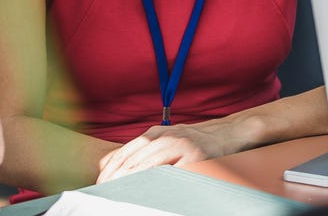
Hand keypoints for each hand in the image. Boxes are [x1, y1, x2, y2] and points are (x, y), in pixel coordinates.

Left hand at [96, 119, 244, 183]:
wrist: (229, 133)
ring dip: (133, 181)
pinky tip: (150, 192)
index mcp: (156, 133)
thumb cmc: (194, 142)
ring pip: (150, 166)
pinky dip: (159, 183)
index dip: (110, 170)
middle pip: (134, 160)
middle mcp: (166, 137)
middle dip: (117, 178)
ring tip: (120, 195)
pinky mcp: (197, 158)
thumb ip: (140, 150)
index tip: (99, 185)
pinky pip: (174, 174)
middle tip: (104, 193)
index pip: (125, 152)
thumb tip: (106, 163)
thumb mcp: (164, 139)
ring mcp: (182, 146)